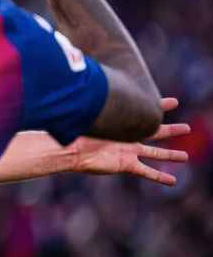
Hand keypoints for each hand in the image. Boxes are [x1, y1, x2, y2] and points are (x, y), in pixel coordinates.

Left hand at [67, 98, 189, 184]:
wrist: (70, 150)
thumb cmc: (79, 128)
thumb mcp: (96, 111)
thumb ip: (104, 98)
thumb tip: (101, 75)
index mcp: (123, 123)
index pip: (145, 112)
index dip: (159, 107)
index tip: (174, 102)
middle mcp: (128, 138)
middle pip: (155, 133)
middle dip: (171, 131)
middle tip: (187, 128)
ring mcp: (128, 152)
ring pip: (155, 154)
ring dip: (170, 155)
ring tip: (184, 156)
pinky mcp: (125, 165)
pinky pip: (147, 172)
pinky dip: (159, 176)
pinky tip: (172, 181)